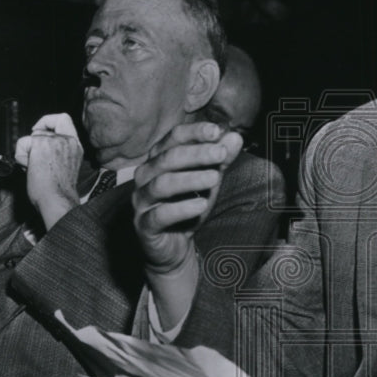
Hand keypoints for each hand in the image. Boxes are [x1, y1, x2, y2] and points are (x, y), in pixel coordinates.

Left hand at [14, 113, 83, 229]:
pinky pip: (22, 144)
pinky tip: (30, 168)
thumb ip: (58, 151)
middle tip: (33, 159)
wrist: (57, 200)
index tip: (40, 130)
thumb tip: (39, 147)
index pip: (64, 119)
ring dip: (27, 152)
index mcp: (76, 145)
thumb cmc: (59, 190)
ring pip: (31, 137)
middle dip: (32, 143)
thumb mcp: (66, 165)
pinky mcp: (41, 143)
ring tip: (34, 168)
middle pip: (41, 128)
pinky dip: (21, 156)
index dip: (48, 121)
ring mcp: (55, 140)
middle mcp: (68, 140)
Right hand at [132, 121, 241, 273]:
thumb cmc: (188, 205)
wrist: (174, 245)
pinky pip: (159, 215)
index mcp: (158, 159)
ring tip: (215, 178)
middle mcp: (145, 176)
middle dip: (196, 154)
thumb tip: (235, 137)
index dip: (194, 133)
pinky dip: (181, 209)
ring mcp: (142, 201)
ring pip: (161, 184)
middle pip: (167, 159)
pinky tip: (201, 204)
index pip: (173, 138)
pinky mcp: (143, 226)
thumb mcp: (209, 180)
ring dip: (190, 179)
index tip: (217, 131)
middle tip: (221, 153)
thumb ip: (220, 159)